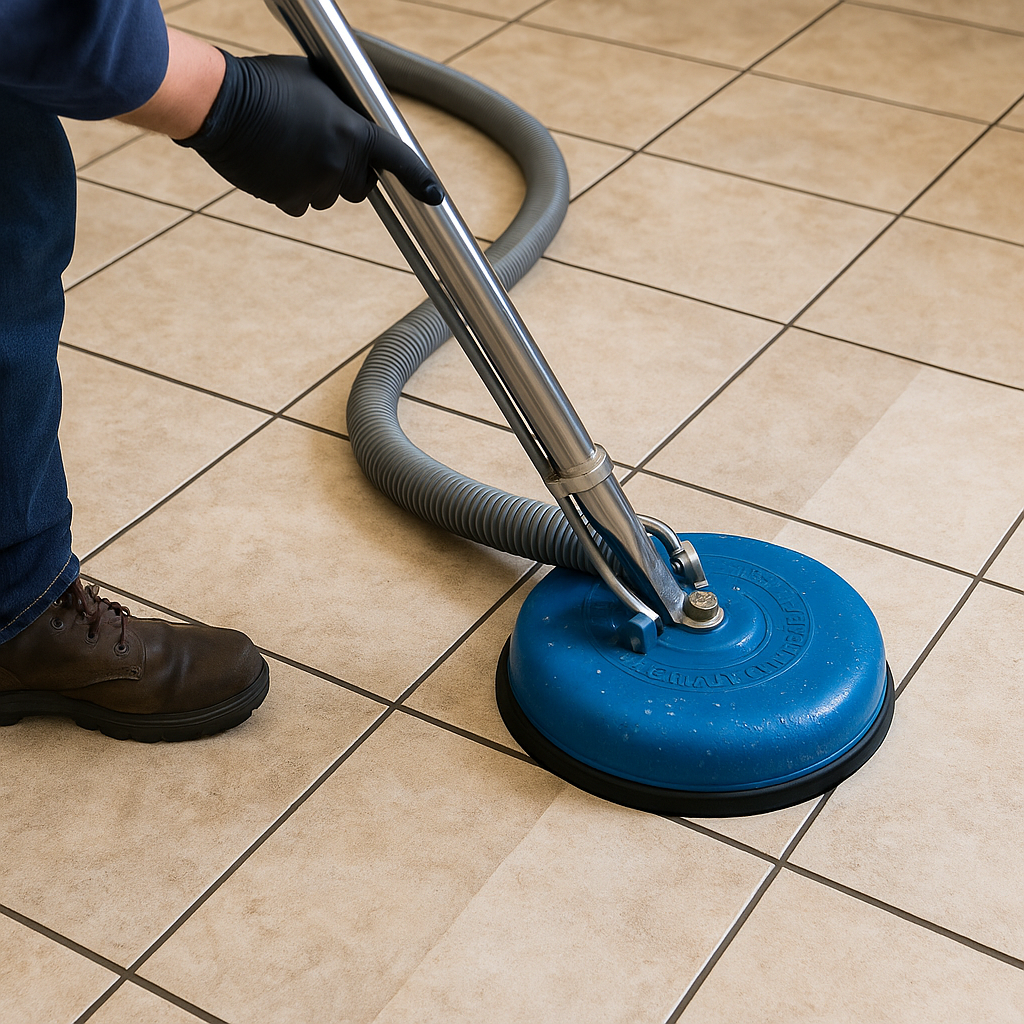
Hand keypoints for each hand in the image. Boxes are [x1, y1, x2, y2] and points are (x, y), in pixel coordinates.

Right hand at [176, 51, 442, 215]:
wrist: (221, 104)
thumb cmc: (266, 82)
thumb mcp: (315, 81)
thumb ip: (343, 105)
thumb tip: (357, 116)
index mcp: (352, 131)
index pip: (396, 158)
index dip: (418, 178)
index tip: (434, 195)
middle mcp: (339, 162)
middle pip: (362, 187)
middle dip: (351, 174)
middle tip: (327, 153)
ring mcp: (314, 184)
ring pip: (329, 197)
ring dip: (318, 182)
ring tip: (290, 152)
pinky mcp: (288, 198)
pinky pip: (300, 205)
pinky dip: (292, 192)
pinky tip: (275, 167)